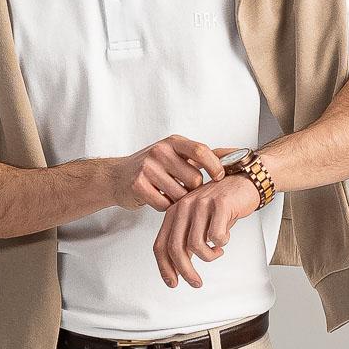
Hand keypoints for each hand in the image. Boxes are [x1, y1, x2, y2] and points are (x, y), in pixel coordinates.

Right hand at [105, 135, 230, 211]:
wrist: (116, 176)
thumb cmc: (151, 167)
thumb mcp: (173, 153)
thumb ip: (197, 156)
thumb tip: (233, 157)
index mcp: (173, 142)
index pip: (200, 151)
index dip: (214, 166)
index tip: (220, 177)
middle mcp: (160, 151)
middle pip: (194, 179)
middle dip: (193, 190)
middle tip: (183, 189)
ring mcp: (148, 167)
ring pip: (180, 195)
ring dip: (178, 200)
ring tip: (168, 193)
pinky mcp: (138, 185)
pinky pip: (164, 204)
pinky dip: (165, 206)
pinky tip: (158, 199)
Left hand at [153, 169, 262, 288]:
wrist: (244, 181)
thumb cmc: (220, 205)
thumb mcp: (197, 221)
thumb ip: (185, 239)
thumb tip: (178, 267)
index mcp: (174, 211)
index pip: (160, 244)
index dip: (164, 268)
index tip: (172, 283)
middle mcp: (184, 206)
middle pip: (175, 248)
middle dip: (185, 271)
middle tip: (196, 282)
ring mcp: (201, 204)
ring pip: (196, 245)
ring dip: (209, 256)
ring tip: (217, 252)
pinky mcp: (220, 204)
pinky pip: (216, 236)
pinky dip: (221, 243)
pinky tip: (225, 238)